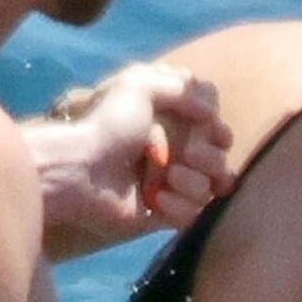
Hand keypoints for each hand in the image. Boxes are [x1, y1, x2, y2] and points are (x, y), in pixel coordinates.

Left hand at [48, 62, 233, 235]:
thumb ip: (182, 88)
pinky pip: (191, 215)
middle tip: (188, 154)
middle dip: (209, 158)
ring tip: (167, 179)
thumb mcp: (140, 85)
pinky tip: (154, 200)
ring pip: (208, 190)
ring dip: (191, 182)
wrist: (81, 169)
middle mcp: (175, 155)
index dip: (218, 132)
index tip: (212, 130)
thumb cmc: (109, 125)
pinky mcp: (162, 214)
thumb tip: (211, 113)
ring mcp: (170, 187)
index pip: (217, 132)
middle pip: (220, 162)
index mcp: (171, 124)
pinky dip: (177, 206)